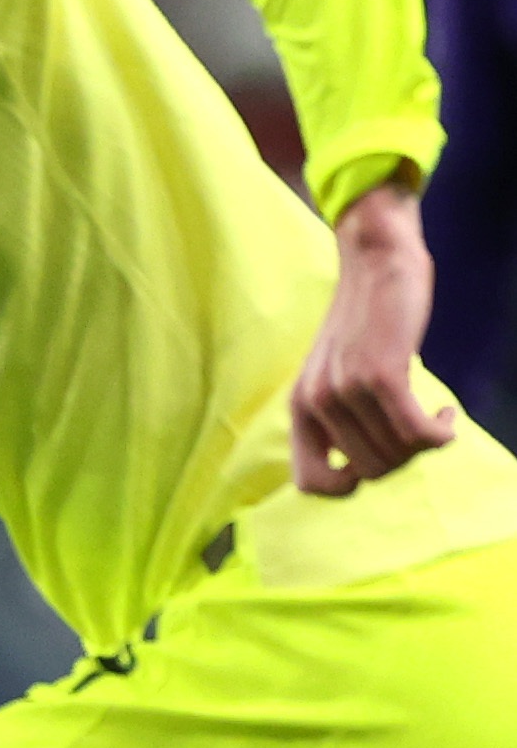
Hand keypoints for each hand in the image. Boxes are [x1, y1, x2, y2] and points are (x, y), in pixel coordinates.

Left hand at [290, 174, 452, 498]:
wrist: (375, 262)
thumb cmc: (367, 323)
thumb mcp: (338, 374)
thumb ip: (341, 416)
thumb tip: (365, 467)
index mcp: (300, 409)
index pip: (311, 483)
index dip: (351, 484)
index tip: (381, 455)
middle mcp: (315, 404)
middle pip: (372, 472)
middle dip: (405, 458)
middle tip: (420, 429)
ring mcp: (345, 390)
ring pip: (397, 454)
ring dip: (427, 443)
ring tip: (434, 416)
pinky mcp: (381, 375)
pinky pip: (417, 433)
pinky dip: (441, 433)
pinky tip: (446, 415)